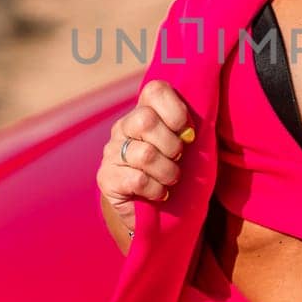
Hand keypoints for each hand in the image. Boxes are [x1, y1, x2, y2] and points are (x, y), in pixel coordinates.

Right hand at [96, 80, 195, 240]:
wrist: (150, 211)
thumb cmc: (173, 170)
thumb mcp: (186, 147)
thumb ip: (189, 129)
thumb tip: (195, 126)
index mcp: (144, 111)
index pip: (155, 90)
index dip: (176, 111)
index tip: (188, 134)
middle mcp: (123, 127)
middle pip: (146, 120)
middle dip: (172, 144)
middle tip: (178, 158)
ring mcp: (111, 152)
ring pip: (145, 154)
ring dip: (168, 172)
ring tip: (171, 180)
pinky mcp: (106, 177)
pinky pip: (138, 180)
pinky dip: (157, 189)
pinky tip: (159, 193)